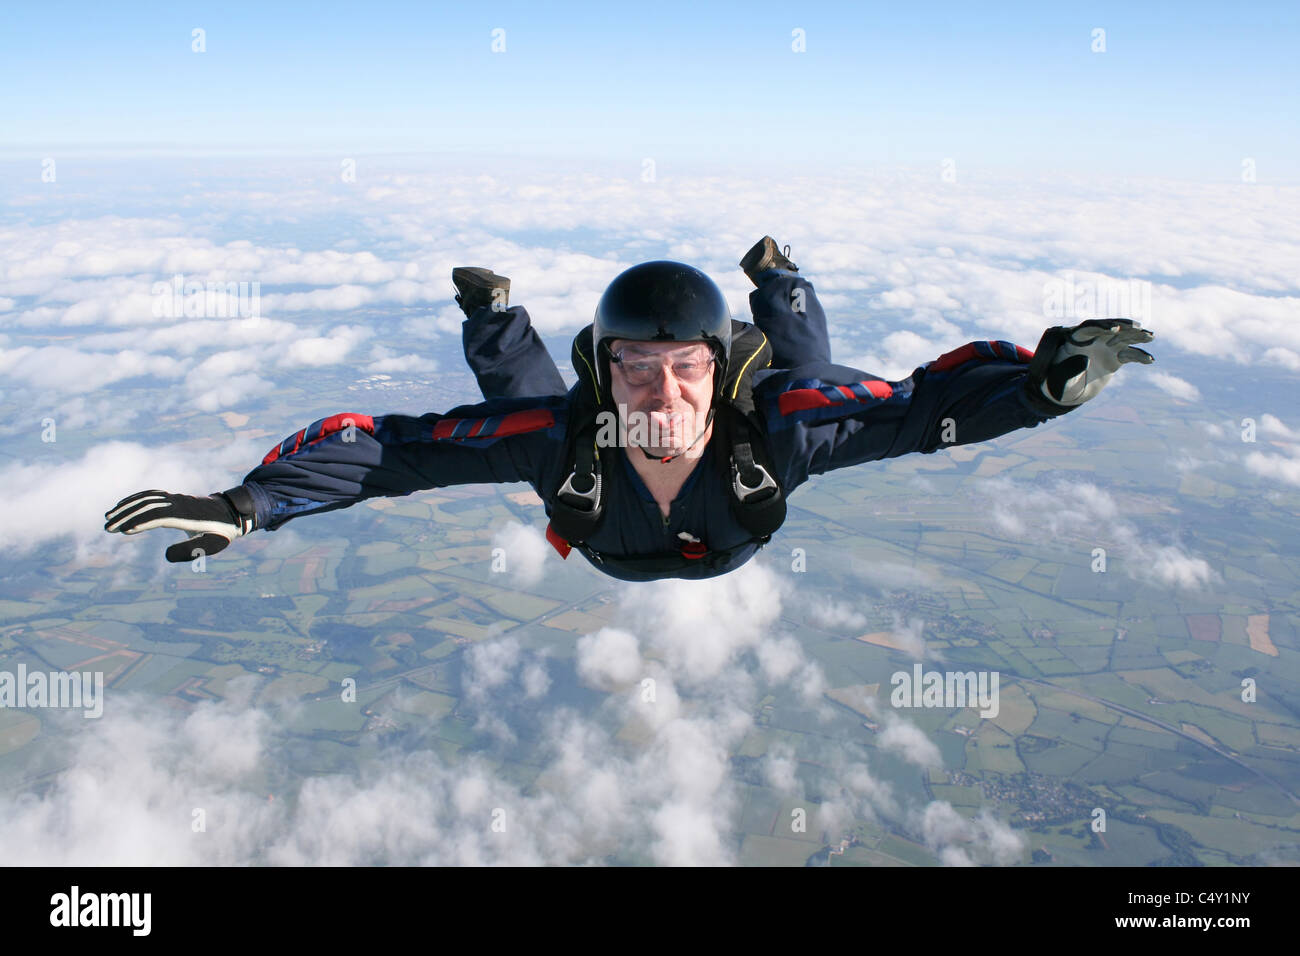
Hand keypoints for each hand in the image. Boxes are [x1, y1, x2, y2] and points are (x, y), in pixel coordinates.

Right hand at [104, 489, 253, 562]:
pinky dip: (135, 498)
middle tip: (107, 528)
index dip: (142, 522)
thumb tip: (165, 556)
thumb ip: (190, 551)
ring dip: (126, 507)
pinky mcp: (173, 497)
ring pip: (146, 498)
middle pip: (148, 506)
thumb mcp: (211, 545)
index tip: (125, 530)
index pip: (159, 517)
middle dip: (126, 516)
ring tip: (108, 517)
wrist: (231, 512)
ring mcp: (175, 498)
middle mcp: (178, 503)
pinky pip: (151, 495)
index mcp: (187, 515)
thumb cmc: (221, 532)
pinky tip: (122, 505)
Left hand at [1027, 318, 1153, 406]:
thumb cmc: (1056, 384)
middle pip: (1109, 328)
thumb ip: (1068, 370)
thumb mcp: (1058, 381)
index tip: (1114, 329)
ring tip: (1150, 336)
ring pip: (1122, 338)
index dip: (1101, 327)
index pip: (1088, 328)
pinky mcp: (1115, 359)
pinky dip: (1139, 356)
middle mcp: (1091, 341)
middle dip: (1123, 327)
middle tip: (1137, 327)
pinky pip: (1129, 355)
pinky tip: (1149, 360)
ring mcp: (1104, 348)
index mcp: (1074, 340)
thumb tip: (1085, 360)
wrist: (1065, 393)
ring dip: (1136, 336)